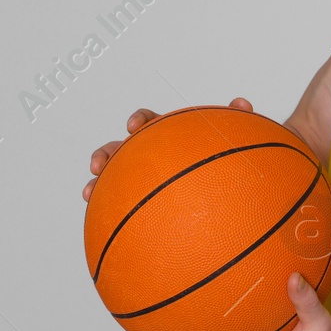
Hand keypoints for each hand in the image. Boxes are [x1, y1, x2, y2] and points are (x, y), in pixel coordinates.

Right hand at [81, 97, 253, 202]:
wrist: (226, 190)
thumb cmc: (226, 160)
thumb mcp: (231, 141)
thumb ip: (235, 123)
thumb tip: (242, 103)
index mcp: (166, 136)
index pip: (147, 121)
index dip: (138, 121)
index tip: (132, 128)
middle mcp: (150, 156)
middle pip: (120, 149)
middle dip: (105, 154)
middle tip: (98, 166)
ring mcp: (143, 179)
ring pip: (114, 180)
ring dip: (98, 185)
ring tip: (88, 194)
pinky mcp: (143, 202)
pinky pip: (124, 209)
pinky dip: (111, 215)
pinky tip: (106, 228)